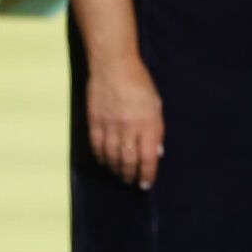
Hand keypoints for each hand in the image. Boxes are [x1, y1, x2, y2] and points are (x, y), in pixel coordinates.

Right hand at [87, 56, 163, 188]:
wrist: (113, 67)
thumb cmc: (140, 83)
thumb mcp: (157, 105)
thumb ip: (157, 130)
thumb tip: (157, 152)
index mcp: (148, 124)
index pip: (148, 158)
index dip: (147, 174)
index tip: (146, 184)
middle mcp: (129, 129)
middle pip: (128, 161)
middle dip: (130, 175)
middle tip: (131, 181)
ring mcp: (109, 127)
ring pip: (111, 157)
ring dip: (116, 169)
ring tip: (120, 175)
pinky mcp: (94, 123)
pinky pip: (97, 147)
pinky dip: (101, 157)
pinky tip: (105, 162)